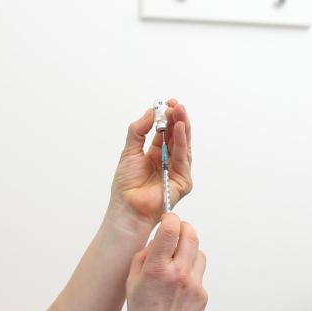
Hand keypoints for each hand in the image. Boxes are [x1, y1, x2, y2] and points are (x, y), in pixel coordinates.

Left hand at [108, 100, 192, 228]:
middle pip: (177, 136)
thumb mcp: (129, 151)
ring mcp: (177, 170)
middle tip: (175, 104)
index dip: (167, 117)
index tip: (166, 103)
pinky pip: (184, 157)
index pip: (166, 132)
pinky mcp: (183, 181)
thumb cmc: (126, 186)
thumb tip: (150, 112)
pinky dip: (182, 141)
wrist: (127, 207)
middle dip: (177, 118)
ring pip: (183, 144)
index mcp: (156, 154)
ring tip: (179, 111)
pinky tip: (179, 128)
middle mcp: (169, 161)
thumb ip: (138, 131)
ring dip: (182, 126)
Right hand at [125, 213, 207, 310]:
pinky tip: (179, 287)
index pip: (171, 228)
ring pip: (198, 252)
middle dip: (183, 228)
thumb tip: (157, 240)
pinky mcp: (203, 294)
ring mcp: (194, 284)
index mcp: (157, 269)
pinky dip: (191, 272)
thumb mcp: (132, 283)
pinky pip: (199, 273)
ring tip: (177, 262)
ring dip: (189, 250)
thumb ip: (143, 257)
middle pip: (191, 233)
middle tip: (176, 233)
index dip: (170, 219)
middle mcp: (178, 273)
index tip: (167, 221)